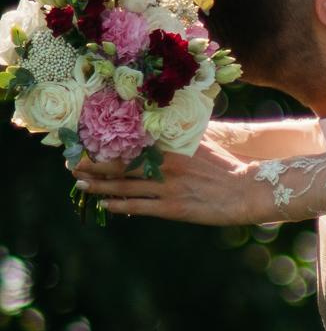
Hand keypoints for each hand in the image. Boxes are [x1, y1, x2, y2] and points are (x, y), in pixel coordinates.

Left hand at [72, 138, 273, 223]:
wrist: (249, 190)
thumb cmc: (229, 166)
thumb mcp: (204, 142)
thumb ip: (181, 133)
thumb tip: (164, 121)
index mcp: (171, 146)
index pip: (130, 142)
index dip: (105, 144)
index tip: (86, 143)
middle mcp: (164, 165)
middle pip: (119, 164)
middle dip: (92, 165)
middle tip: (72, 165)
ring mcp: (167, 187)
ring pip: (124, 186)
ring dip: (99, 186)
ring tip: (80, 185)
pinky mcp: (173, 208)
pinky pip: (139, 207)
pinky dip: (120, 206)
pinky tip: (106, 206)